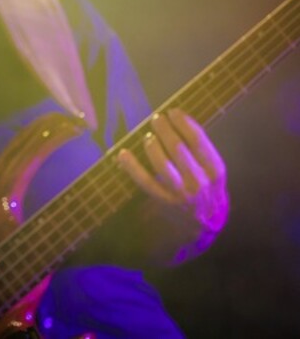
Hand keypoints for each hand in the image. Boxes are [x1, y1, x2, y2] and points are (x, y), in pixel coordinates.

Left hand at [117, 109, 228, 249]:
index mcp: (215, 170)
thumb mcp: (213, 173)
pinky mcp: (164, 202)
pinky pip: (145, 182)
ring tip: (148, 136)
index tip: (173, 111)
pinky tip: (123, 154)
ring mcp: (182, 194)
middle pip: (179, 149)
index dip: (184, 124)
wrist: (205, 226)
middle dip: (165, 130)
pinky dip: (132, 166)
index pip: (199, 141)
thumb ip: (200, 152)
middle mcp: (200, 182)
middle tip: (156, 118)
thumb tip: (177, 121)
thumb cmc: (207, 191)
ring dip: (152, 146)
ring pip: (163, 165)